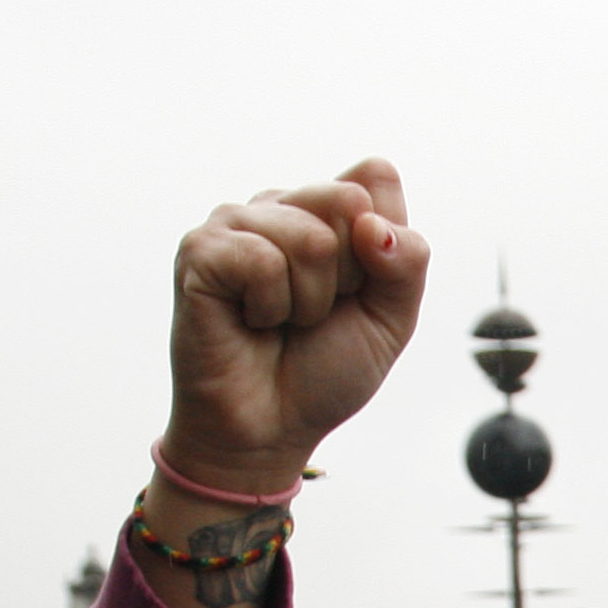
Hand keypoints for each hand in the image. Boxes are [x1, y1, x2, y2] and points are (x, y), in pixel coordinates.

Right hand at [162, 160, 428, 495]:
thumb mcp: (391, 319)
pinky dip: (269, 307)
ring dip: (309, 301)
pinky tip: (248, 321)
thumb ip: (407, 260)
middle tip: (314, 312)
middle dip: (348, 276)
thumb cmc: (324, 371)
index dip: (382, 248)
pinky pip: (263, 261)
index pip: (375, 179)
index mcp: (324, 211)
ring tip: (280, 321)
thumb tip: (370, 222)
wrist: (271, 428)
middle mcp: (278, 205)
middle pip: (347, 200)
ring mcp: (234, 222)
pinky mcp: (199, 249)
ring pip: (311, 238)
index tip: (353, 292)